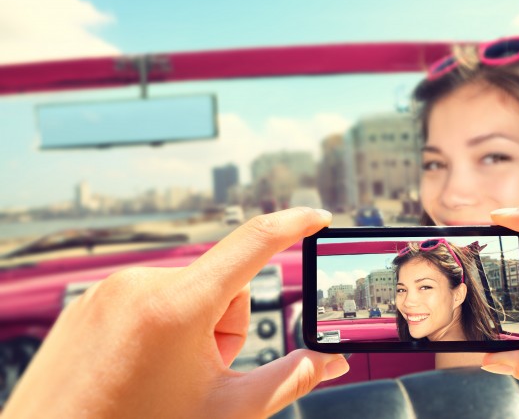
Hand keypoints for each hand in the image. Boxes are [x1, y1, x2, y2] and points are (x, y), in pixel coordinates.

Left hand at [3, 207, 348, 418]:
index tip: (318, 217)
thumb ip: (290, 379)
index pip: (254, 242)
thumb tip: (330, 363)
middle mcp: (141, 284)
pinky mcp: (89, 300)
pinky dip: (156, 326)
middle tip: (200, 372)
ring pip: (184, 291)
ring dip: (191, 326)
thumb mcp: (228, 411)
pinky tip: (138, 366)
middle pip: (220, 284)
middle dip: (224, 324)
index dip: (294, 225)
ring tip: (164, 373)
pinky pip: (147, 298)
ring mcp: (110, 290)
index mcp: (179, 305)